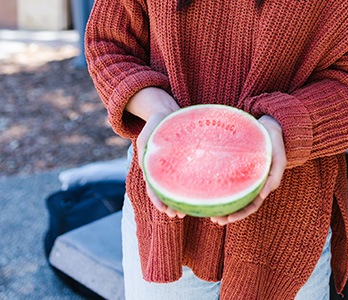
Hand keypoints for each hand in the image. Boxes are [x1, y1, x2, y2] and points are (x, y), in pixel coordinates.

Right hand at [129, 88, 185, 218]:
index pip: (154, 187)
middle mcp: (164, 169)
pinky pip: (189, 177)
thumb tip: (146, 168)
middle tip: (177, 215)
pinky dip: (192, 187)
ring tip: (187, 212)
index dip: (158, 200)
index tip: (165, 210)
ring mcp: (176, 166)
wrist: (167, 110)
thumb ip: (146, 150)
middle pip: (166, 192)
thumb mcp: (147, 135)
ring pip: (178, 187)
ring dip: (181, 200)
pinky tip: (201, 194)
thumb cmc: (156, 123)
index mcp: (152, 167)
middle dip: (171, 205)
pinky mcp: (187, 162)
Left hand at [210, 115, 286, 225]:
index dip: (240, 214)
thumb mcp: (279, 157)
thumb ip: (274, 176)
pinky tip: (207, 188)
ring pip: (232, 195)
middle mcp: (252, 183)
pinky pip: (226, 180)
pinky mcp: (235, 166)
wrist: (270, 125)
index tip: (227, 219)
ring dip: (221, 205)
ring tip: (208, 212)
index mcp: (263, 185)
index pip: (251, 206)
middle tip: (213, 220)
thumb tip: (264, 195)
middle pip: (239, 204)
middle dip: (227, 215)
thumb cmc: (275, 142)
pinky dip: (218, 187)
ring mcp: (243, 176)